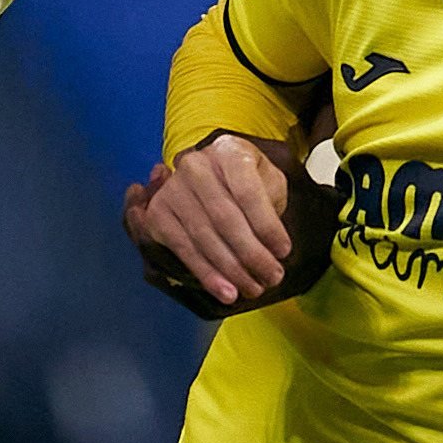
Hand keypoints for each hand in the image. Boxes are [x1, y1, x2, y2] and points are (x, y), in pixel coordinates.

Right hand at [126, 133, 331, 315]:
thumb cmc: (246, 181)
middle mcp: (195, 166)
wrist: (210, 176)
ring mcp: (172, 190)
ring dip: (232, 270)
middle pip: (225, 218)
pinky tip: (226, 291)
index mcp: (228, 151)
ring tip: (254, 289)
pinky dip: (207, 274)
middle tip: (273, 278)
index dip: (267, 225)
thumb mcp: (268, 180)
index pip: (248, 192)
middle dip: (252, 254)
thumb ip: (272, 203)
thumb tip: (274, 246)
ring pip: (204, 237)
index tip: (284, 252)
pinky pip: (184, 249)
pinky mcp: (158, 214)